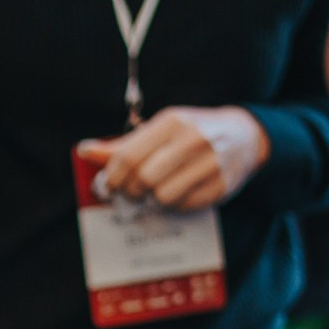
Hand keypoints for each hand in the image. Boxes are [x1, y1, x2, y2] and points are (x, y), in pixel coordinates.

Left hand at [82, 107, 270, 211]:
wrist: (244, 135)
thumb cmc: (190, 133)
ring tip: (155, 192)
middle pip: (144, 179)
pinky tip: (179, 193)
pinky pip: (185, 206)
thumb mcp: (159, 130)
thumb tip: (84, 151)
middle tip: (130, 193)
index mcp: (172, 122)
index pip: (128, 157)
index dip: (111, 177)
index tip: (106, 186)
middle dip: (130, 192)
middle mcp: (192, 139)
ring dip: (153, 200)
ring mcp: (210, 163)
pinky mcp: (222, 185)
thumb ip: (123, 144)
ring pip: (164, 196)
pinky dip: (176, 205)